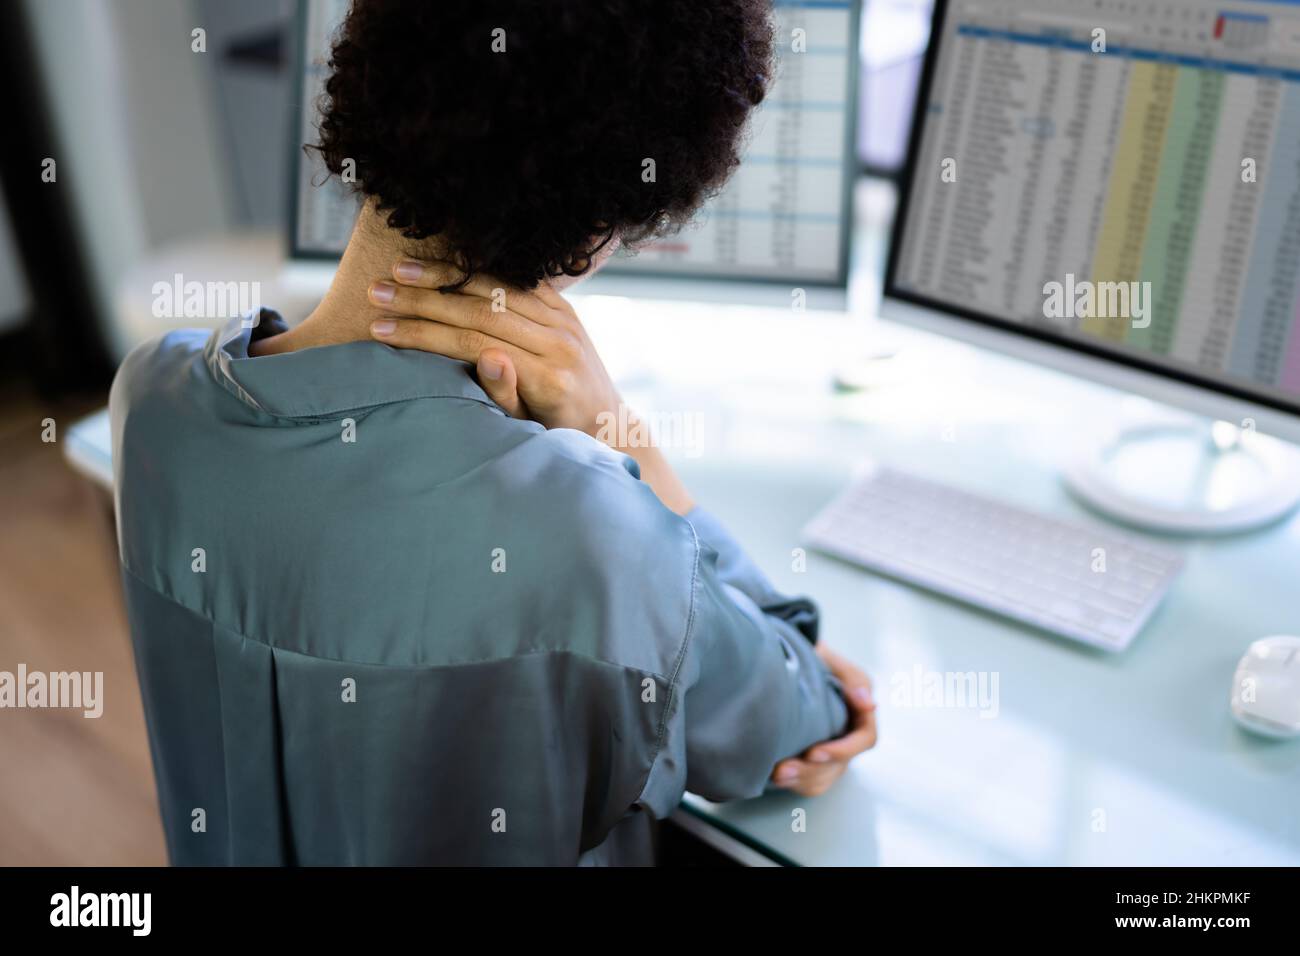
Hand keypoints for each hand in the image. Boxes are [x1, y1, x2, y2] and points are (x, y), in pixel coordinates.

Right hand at [369, 258, 695, 514]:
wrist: (605, 422)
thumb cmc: (556, 435)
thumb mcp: (528, 429)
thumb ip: (507, 395)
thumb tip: (488, 356)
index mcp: (550, 376)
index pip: (474, 343)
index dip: (424, 334)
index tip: (381, 329)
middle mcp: (561, 341)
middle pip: (480, 310)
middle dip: (423, 300)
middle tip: (377, 293)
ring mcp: (565, 320)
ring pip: (496, 289)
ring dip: (443, 277)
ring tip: (398, 271)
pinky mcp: (564, 307)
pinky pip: (515, 281)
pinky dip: (476, 272)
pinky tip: (441, 265)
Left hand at [770, 645, 877, 796]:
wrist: (787, 662)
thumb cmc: (815, 659)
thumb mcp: (834, 660)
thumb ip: (854, 679)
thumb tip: (870, 703)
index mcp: (859, 715)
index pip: (863, 740)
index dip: (842, 750)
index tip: (813, 752)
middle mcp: (847, 738)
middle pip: (839, 766)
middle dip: (811, 771)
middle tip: (782, 770)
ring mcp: (829, 753)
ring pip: (822, 779)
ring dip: (799, 780)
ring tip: (775, 775)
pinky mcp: (810, 761)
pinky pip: (807, 782)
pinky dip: (792, 782)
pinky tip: (771, 777)